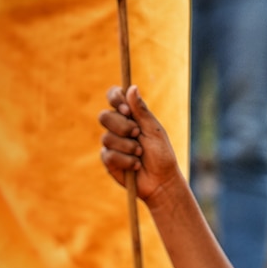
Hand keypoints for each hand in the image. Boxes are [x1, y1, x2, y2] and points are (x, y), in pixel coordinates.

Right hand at [99, 85, 183, 203]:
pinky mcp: (108, 159)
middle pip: (105, 116)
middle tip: (137, 134)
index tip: (125, 108)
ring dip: (128, 146)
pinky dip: (126, 160)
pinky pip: (109, 154)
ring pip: (107, 137)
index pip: (114, 97)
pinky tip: (136, 165)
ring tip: (140, 153)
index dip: (115, 98)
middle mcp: (118, 127)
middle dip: (122, 126)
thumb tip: (132, 87)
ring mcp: (111, 143)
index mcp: (131, 116)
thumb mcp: (154, 130)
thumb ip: (141, 111)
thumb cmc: (162, 154)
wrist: (161, 180)